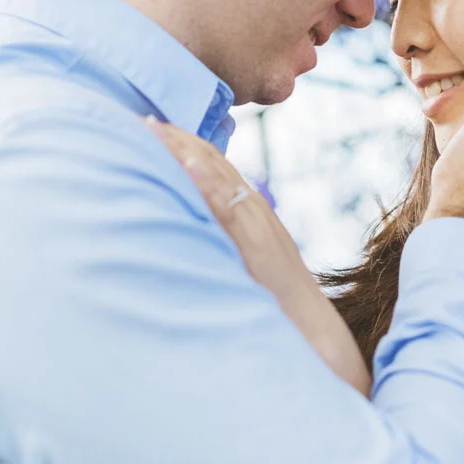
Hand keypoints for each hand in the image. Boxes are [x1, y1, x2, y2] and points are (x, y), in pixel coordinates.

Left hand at [144, 119, 370, 393]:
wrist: (321, 344)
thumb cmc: (282, 318)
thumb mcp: (250, 277)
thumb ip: (228, 254)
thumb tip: (195, 246)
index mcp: (255, 223)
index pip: (219, 174)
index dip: (187, 150)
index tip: (156, 130)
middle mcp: (259, 220)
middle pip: (216, 168)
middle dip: (179, 143)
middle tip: (142, 119)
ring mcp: (261, 234)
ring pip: (221, 181)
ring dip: (187, 152)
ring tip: (155, 129)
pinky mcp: (260, 252)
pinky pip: (231, 212)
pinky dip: (210, 184)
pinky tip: (186, 164)